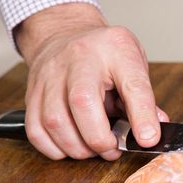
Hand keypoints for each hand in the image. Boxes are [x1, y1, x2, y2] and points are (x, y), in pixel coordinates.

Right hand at [16, 3, 167, 159]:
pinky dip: (54, 148)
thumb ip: (144, 99)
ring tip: (93, 149)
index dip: (142, 116)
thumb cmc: (107, 54)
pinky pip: (35, 129)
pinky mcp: (31, 91)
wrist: (66, 32)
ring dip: (77, 147)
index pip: (133, 85)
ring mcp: (50, 74)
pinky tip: (70, 147)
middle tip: (113, 150)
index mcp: (115, 50)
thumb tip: (151, 134)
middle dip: (99, 138)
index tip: (148, 139)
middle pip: (83, 102)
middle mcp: (79, 58)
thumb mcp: (134, 65)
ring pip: (55, 120)